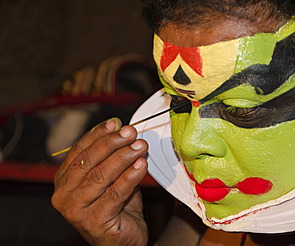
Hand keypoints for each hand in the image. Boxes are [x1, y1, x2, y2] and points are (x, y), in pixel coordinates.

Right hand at [51, 118, 148, 245]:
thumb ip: (113, 156)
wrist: (124, 240)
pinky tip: (141, 165)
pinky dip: (130, 177)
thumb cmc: (117, 207)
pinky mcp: (94, 222)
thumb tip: (123, 129)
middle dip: (112, 143)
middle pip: (88, 161)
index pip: (79, 151)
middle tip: (130, 133)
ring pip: (101, 176)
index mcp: (64, 180)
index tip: (116, 123)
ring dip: (123, 157)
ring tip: (140, 146)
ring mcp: (76, 210)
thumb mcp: (111, 177)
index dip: (98, 134)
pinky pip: (115, 194)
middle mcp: (64, 195)